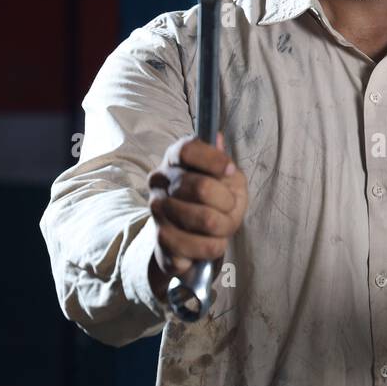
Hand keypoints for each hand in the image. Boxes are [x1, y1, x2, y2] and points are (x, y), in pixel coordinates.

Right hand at [146, 132, 248, 299]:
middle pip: (202, 187)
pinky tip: (210, 242)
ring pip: (205, 219)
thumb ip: (224, 164)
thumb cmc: (217, 200)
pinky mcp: (160, 240)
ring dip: (224, 227)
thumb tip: (218, 139)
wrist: (197, 237)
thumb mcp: (228, 179)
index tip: (230, 170)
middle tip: (230, 209)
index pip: (187, 150)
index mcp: (176, 159)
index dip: (212, 160)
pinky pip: (197, 246)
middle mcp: (160, 181)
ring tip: (222, 228)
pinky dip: (213, 246)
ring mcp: (156, 211)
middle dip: (228, 203)